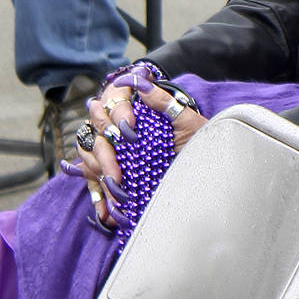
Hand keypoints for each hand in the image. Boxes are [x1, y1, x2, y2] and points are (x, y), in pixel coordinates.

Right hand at [71, 76, 208, 228]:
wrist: (208, 162)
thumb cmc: (197, 138)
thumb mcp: (187, 120)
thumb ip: (165, 102)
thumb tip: (143, 85)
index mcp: (135, 109)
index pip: (113, 102)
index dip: (117, 113)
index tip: (129, 128)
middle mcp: (120, 127)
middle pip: (97, 134)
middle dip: (105, 157)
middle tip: (117, 177)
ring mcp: (114, 151)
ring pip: (90, 158)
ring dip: (100, 178)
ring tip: (116, 198)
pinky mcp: (113, 172)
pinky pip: (94, 182)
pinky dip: (99, 198)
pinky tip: (107, 214)